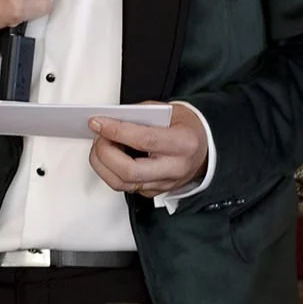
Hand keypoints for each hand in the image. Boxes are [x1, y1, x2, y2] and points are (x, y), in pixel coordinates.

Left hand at [89, 104, 208, 198]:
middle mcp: (175, 168)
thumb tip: (109, 118)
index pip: (144, 140)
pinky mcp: (154, 192)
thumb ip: (139, 114)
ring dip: (102, 163)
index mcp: (183, 143)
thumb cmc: (186, 128)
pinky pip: (124, 186)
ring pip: (122, 183)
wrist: (205, 148)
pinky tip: (108, 156)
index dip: (116, 131)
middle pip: (129, 170)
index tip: (97, 123)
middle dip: (104, 152)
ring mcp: (164, 184)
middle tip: (98, 136)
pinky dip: (110, 171)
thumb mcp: (168, 111)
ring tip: (101, 145)